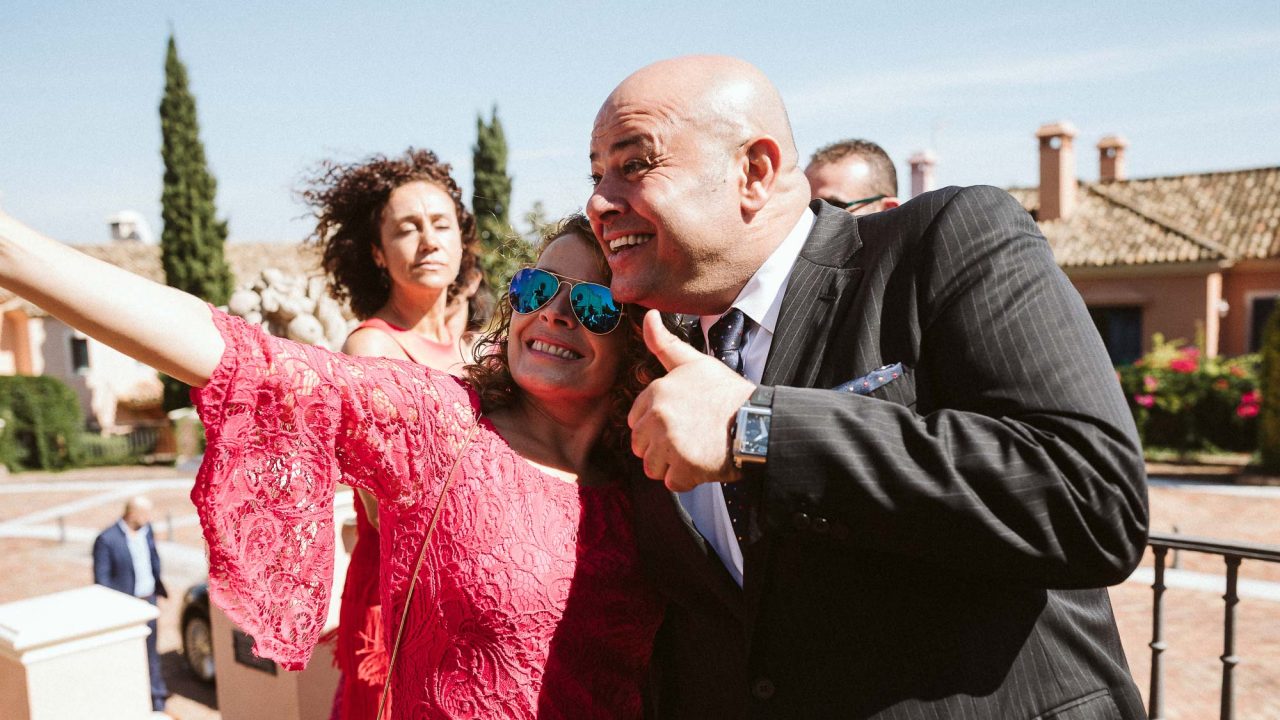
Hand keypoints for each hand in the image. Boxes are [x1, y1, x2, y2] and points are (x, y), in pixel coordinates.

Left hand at [629, 310, 755, 490]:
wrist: (757, 422)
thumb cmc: (727, 393)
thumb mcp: (695, 363)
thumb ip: (665, 344)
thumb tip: (647, 316)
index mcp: (656, 392)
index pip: (636, 420)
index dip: (657, 424)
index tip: (680, 421)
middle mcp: (658, 417)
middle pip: (641, 445)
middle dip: (661, 446)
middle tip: (689, 437)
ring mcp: (669, 444)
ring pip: (652, 466)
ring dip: (672, 464)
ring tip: (695, 451)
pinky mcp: (683, 468)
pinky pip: (671, 482)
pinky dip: (686, 479)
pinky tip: (702, 463)